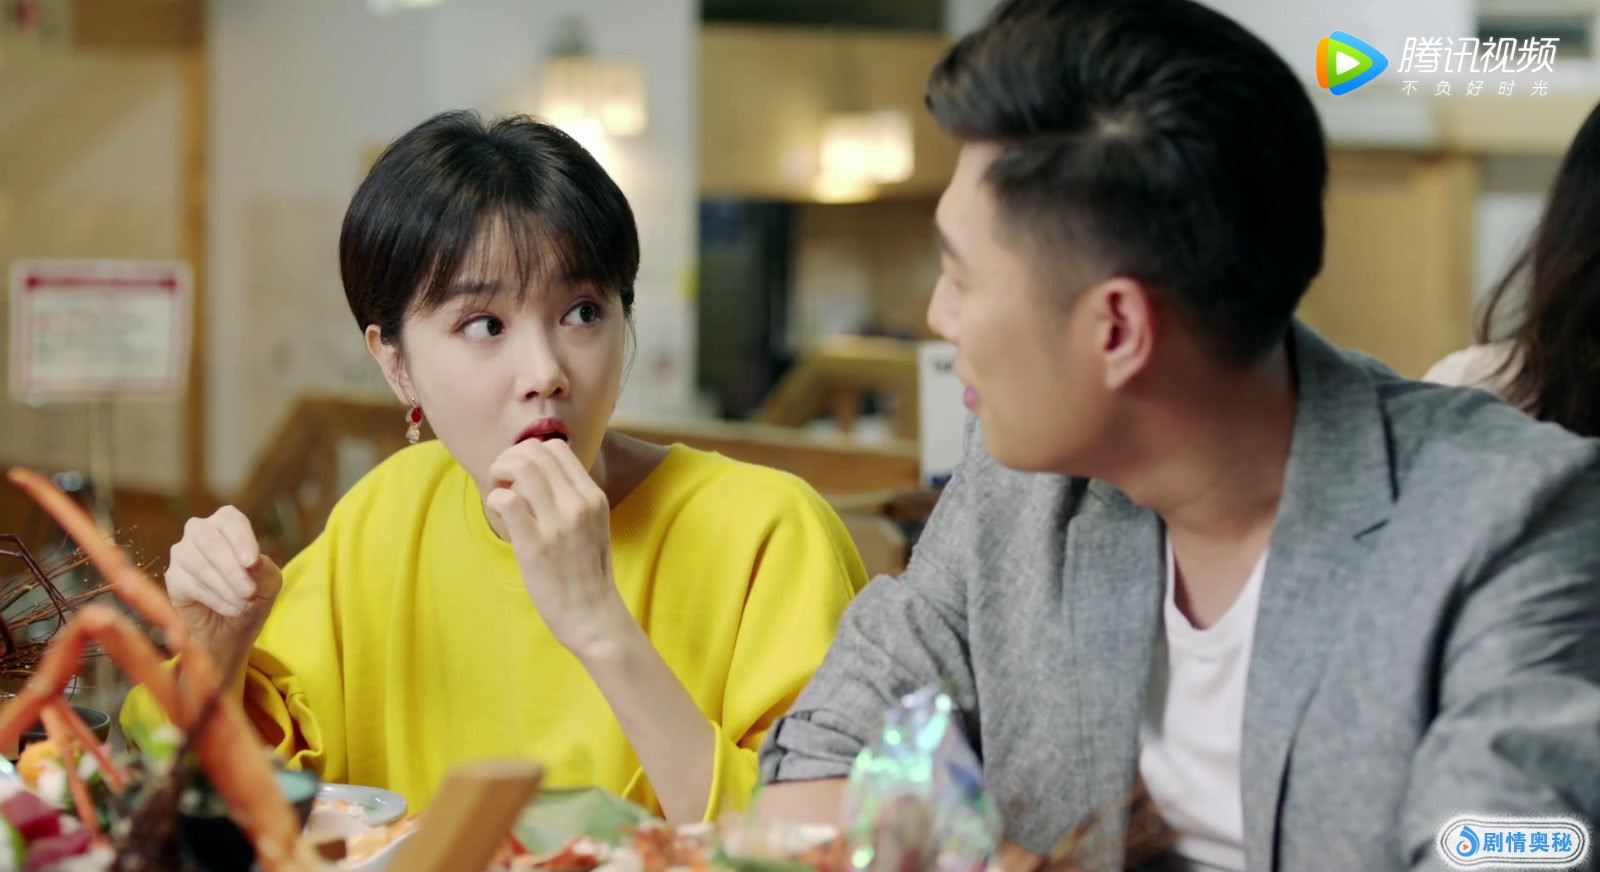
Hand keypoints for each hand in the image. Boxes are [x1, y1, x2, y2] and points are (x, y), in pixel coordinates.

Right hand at [165, 505, 281, 680]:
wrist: (232, 629)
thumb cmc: (253, 596)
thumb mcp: (269, 583)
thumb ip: (265, 570)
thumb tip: (252, 563)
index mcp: (226, 523)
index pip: (230, 520)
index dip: (242, 540)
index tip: (252, 563)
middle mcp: (200, 532)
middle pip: (210, 541)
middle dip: (232, 569)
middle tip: (250, 592)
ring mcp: (182, 554)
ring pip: (200, 565)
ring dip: (226, 588)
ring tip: (245, 604)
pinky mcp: (173, 578)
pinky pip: (191, 585)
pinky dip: (215, 599)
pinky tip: (232, 609)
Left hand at [486, 438, 633, 657]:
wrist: (591, 614)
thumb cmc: (586, 572)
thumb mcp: (592, 525)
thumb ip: (571, 498)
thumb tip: (535, 476)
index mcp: (592, 496)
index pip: (556, 448)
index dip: (531, 454)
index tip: (521, 477)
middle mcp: (578, 503)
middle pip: (535, 451)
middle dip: (509, 459)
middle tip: (503, 484)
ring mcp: (558, 523)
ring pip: (521, 467)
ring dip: (499, 474)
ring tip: (500, 496)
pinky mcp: (536, 544)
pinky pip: (506, 500)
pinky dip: (495, 500)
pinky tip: (500, 517)